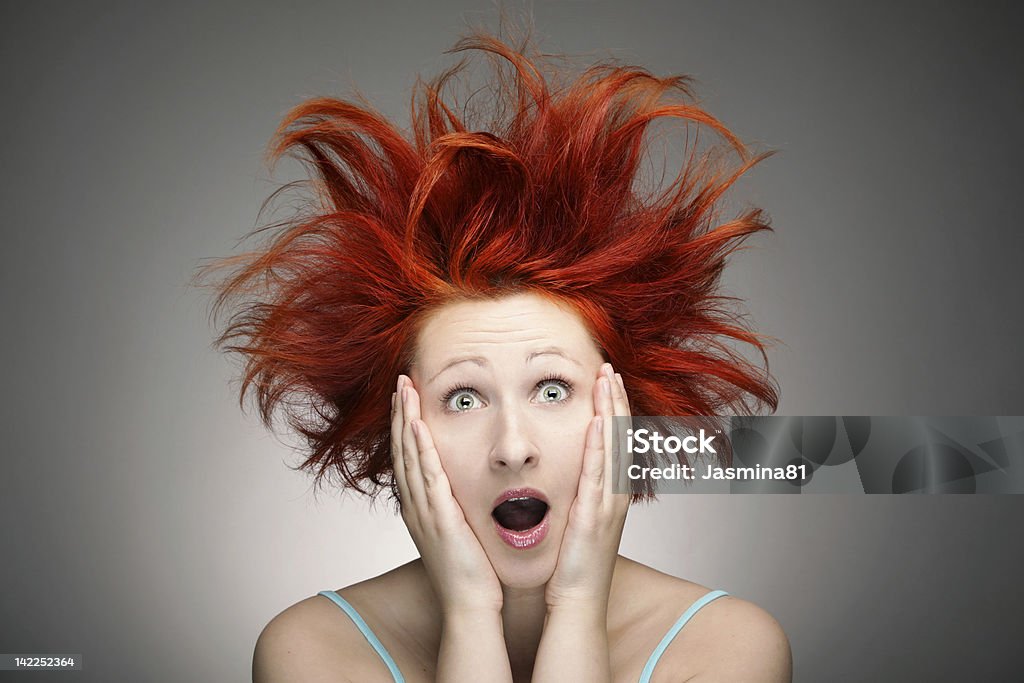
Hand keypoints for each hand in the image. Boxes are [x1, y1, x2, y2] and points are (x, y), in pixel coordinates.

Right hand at [391, 375, 503, 615]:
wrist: (471, 607)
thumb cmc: (472, 574)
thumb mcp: (460, 533)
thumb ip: (459, 509)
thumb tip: (467, 491)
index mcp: (421, 509)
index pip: (409, 458)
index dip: (405, 426)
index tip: (406, 399)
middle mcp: (415, 506)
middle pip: (402, 450)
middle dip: (399, 414)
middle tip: (400, 383)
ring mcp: (423, 511)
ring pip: (409, 456)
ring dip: (404, 420)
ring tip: (404, 390)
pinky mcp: (438, 517)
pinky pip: (426, 474)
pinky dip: (419, 447)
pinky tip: (417, 424)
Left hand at [544, 363, 631, 610]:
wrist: (575, 602)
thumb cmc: (571, 566)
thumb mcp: (576, 521)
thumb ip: (574, 495)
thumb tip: (564, 475)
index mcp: (609, 494)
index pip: (614, 441)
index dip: (612, 409)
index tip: (606, 380)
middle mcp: (614, 494)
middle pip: (621, 437)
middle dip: (616, 400)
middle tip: (610, 368)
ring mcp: (607, 503)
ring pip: (614, 447)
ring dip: (611, 411)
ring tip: (607, 379)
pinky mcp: (594, 515)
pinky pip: (599, 473)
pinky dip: (601, 445)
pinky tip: (599, 421)